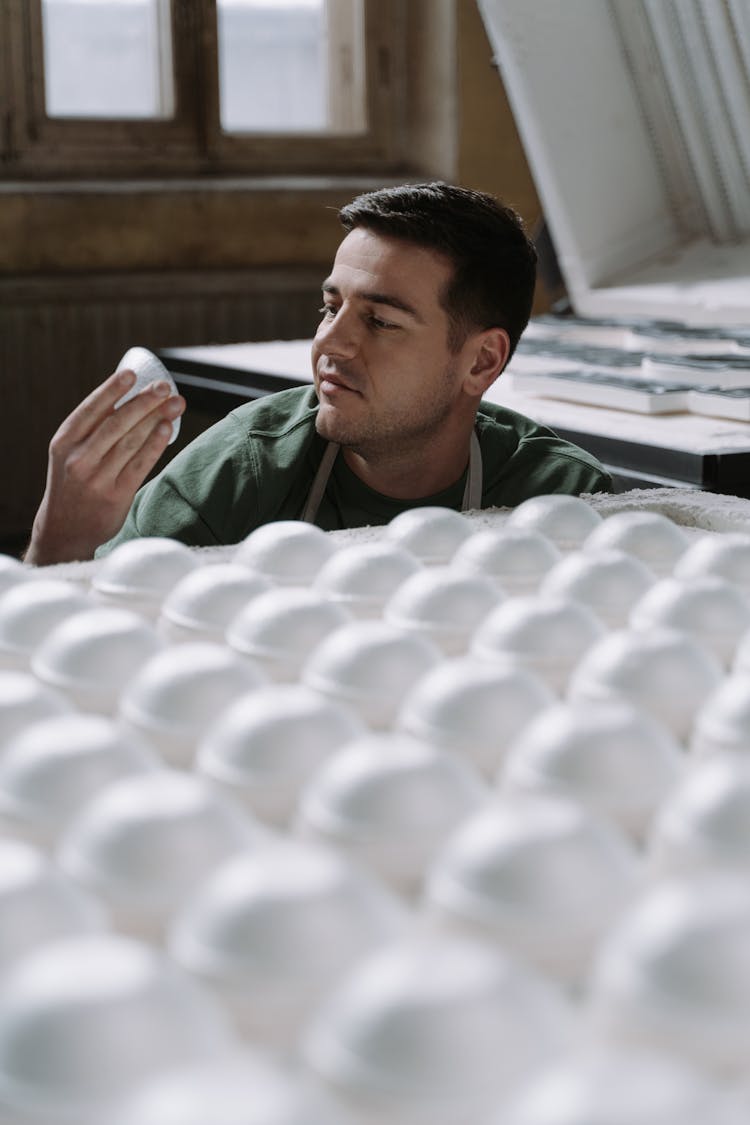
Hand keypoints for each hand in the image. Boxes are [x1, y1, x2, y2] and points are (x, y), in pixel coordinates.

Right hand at [25, 367, 185, 564]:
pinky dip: (156, 444)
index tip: (131, 374)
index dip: (111, 390)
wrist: (64, 529)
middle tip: (164, 387)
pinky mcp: (116, 495)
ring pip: (131, 442)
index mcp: (64, 442)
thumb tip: (131, 397)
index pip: (90, 410)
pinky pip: (140, 464)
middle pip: (116, 423)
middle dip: (143, 402)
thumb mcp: (69, 453)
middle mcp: (78, 459)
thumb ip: (92, 430)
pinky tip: (167, 428)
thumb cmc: (73, 482)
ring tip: (175, 403)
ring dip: (156, 419)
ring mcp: (97, 478)